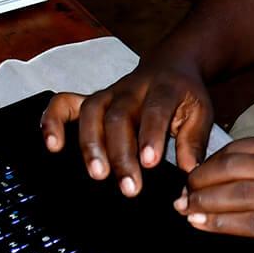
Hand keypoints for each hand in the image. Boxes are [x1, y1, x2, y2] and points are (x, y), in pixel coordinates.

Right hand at [38, 61, 215, 196]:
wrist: (171, 65)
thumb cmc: (184, 96)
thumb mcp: (201, 113)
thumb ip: (194, 140)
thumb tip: (188, 170)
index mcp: (164, 88)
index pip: (155, 110)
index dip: (151, 135)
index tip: (150, 162)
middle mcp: (132, 89)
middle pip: (119, 117)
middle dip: (121, 154)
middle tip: (129, 186)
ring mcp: (108, 93)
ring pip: (91, 113)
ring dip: (90, 145)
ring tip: (97, 174)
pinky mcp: (91, 99)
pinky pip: (64, 104)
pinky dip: (52, 121)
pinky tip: (52, 145)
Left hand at [173, 135, 253, 252]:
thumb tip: (240, 174)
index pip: (239, 148)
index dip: (210, 162)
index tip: (194, 175)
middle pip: (231, 167)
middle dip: (198, 181)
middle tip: (180, 193)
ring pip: (237, 194)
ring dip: (203, 202)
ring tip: (183, 209)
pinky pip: (253, 223)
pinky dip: (222, 223)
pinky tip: (202, 224)